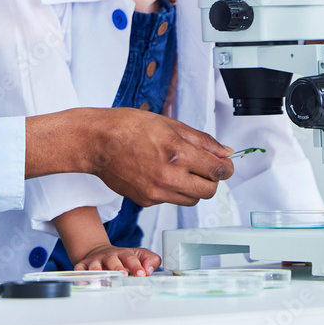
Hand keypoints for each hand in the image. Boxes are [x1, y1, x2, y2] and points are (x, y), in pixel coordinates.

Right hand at [73, 244, 160, 276]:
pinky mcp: (83, 266)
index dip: (136, 265)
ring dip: (98, 273)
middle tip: (123, 275)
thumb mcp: (138, 255)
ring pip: (95, 266)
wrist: (98, 251)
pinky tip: (83, 283)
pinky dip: (80, 276)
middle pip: (112, 260)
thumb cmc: (121, 257)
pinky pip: (79, 270)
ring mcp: (95, 261)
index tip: (142, 274)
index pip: (130, 258)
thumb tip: (149, 269)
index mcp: (123, 254)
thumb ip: (150, 260)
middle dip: (117, 268)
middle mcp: (108, 257)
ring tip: (102, 282)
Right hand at [86, 108, 232, 206]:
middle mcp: (168, 176)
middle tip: (206, 167)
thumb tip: (224, 152)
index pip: (218, 170)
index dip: (226, 167)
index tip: (224, 164)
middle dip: (212, 179)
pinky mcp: (146, 201)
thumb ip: (201, 140)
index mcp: (177, 153)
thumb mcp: (169, 124)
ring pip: (192, 200)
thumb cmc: (128, 127)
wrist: (97, 142)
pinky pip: (171, 201)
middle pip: (209, 191)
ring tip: (181, 169)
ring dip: (194, 187)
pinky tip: (161, 173)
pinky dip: (173, 190)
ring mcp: (156, 192)